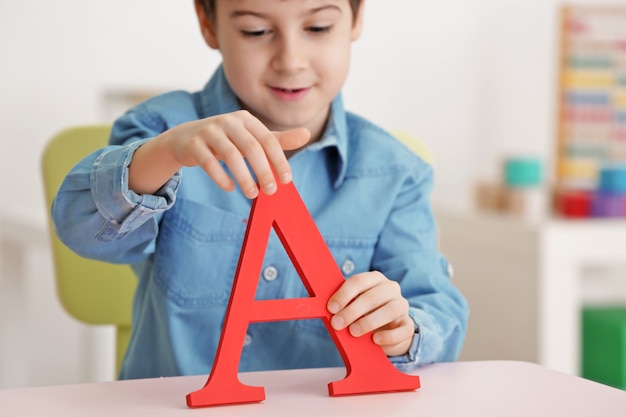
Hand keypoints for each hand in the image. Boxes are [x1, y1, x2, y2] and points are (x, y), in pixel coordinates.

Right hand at [129, 110, 309, 196]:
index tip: (287, 180)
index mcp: (245, 119)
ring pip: (230, 155)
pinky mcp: (193, 144)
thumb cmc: (226, 140)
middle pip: (251, 148)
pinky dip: (221, 178)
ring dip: (244, 177)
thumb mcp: (251, 138)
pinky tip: (230, 188)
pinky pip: (208, 163)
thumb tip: (307, 135)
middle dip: (263, 171)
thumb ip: (278, 140)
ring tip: (252, 194)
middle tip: (271, 191)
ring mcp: (208, 131)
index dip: (279, 160)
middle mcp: (228, 121)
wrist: (185, 139)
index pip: (268, 140)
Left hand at [327, 271, 414, 356]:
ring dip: (369, 321)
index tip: (331, 309)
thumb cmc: (364, 313)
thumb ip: (342, 304)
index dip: (343, 294)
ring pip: (390, 310)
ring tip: (353, 332)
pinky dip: (388, 336)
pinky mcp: (408, 324)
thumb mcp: (353, 305)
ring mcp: (402, 305)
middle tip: (338, 323)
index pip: (359, 281)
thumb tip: (327, 310)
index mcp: (374, 279)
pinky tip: (375, 340)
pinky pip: (403, 329)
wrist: (387, 329)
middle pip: (373, 296)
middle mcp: (390, 288)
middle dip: (352, 310)